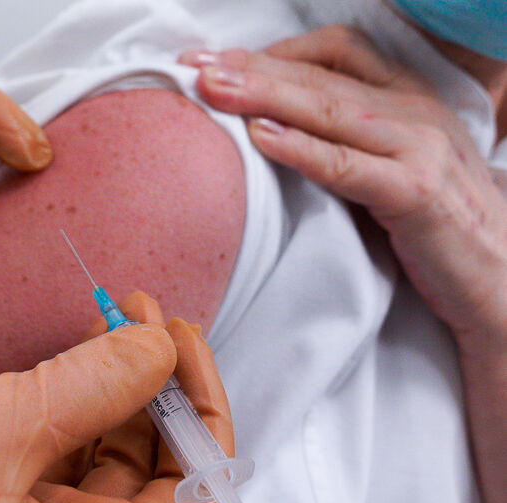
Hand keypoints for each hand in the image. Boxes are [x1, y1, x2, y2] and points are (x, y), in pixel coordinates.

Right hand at [0, 292, 232, 502]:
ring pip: (107, 458)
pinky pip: (56, 456)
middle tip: (141, 315)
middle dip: (157, 385)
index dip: (201, 411)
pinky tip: (65, 356)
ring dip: (115, 387)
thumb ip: (85, 390)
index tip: (179, 341)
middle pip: (158, 473)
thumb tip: (153, 348)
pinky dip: (69, 403)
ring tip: (108, 321)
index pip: (200, 498)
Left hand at [181, 26, 506, 353]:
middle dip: (253, 68)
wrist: (501, 281)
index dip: (273, 52)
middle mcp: (414, 113)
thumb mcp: (394, 167)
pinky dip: (302, 149)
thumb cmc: (439, 227)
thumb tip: (270, 131)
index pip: (336, 54)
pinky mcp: (416, 194)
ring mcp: (418, 149)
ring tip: (212, 88)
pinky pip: (348, 166)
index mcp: (408, 100)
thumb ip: (347, 142)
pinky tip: (261, 137)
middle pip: (320, 76)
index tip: (217, 59)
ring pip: (329, 110)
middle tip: (196, 64)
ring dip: (264, 96)